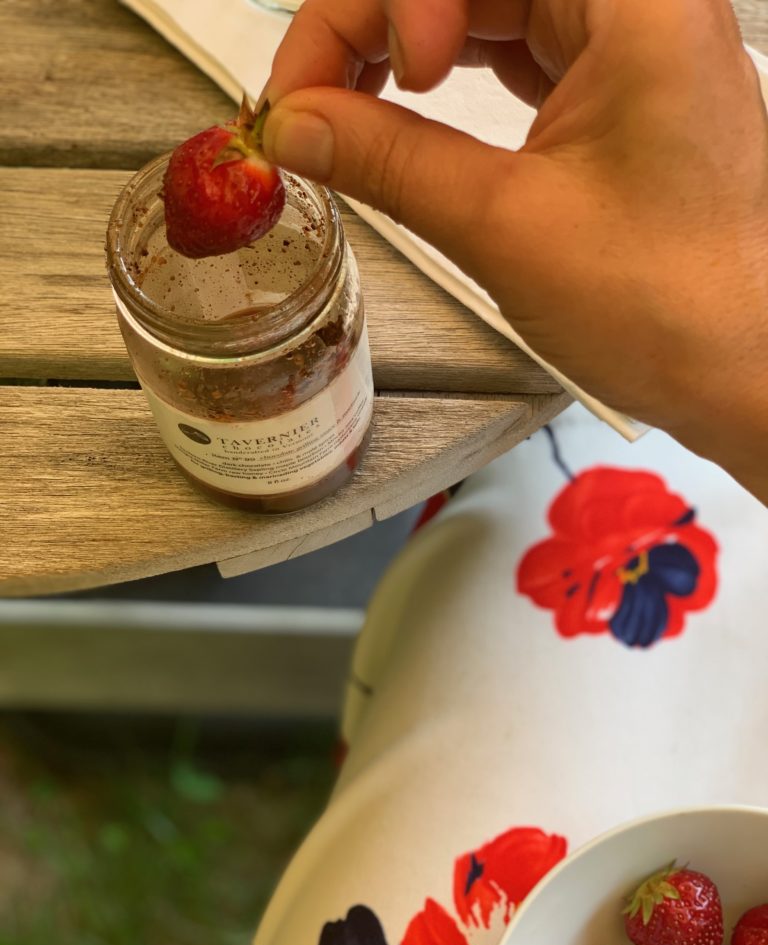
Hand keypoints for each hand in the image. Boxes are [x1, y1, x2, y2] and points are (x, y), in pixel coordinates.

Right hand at [262, 0, 767, 499]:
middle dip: (376, 24)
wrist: (740, 375)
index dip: (367, 9)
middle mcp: (640, 5)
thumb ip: (389, 159)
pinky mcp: (619, 98)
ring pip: (489, 4)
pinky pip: (519, 54)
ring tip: (349, 111)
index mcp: (634, 1)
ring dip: (406, 49)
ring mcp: (632, 50)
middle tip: (315, 103)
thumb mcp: (505, 225)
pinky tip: (407, 108)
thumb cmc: (668, 308)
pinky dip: (453, 80)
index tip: (311, 94)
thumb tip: (296, 125)